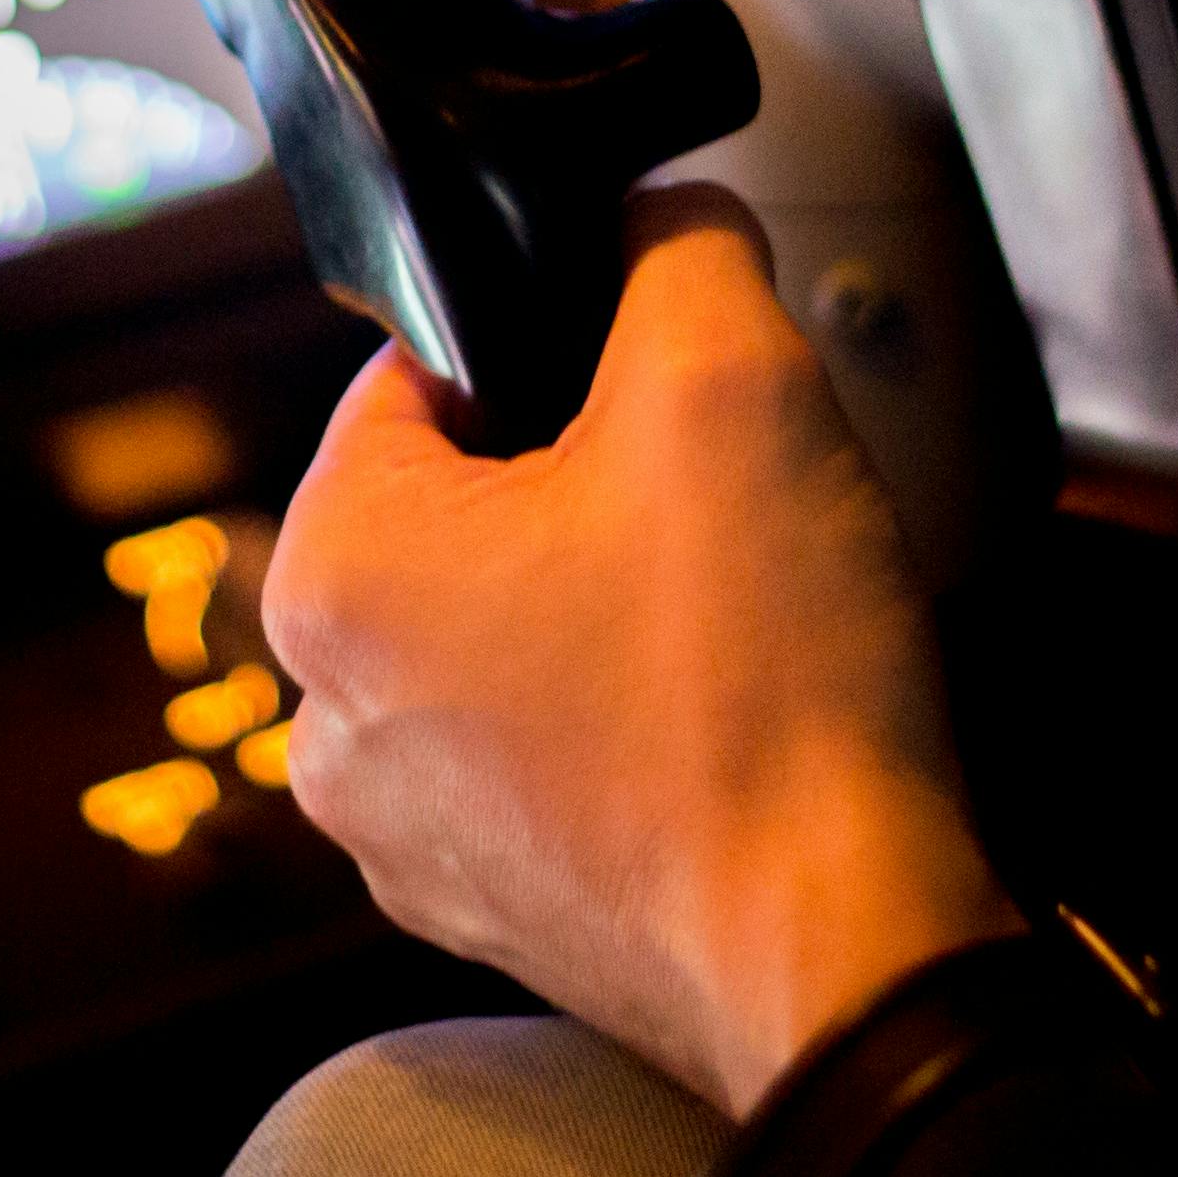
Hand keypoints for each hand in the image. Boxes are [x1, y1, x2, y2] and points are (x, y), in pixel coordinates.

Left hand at [260, 186, 1022, 1116]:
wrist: (848, 958)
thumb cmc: (763, 700)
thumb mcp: (734, 379)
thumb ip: (678, 245)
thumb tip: (660, 218)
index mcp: (330, 576)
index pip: (421, 371)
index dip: (563, 348)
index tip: (666, 393)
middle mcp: (332, 720)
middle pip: (472, 502)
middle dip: (598, 480)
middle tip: (721, 510)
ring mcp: (410, 835)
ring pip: (519, 625)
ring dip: (622, 599)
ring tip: (737, 623)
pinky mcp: (502, 908)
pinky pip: (556, 748)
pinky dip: (638, 718)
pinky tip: (729, 721)